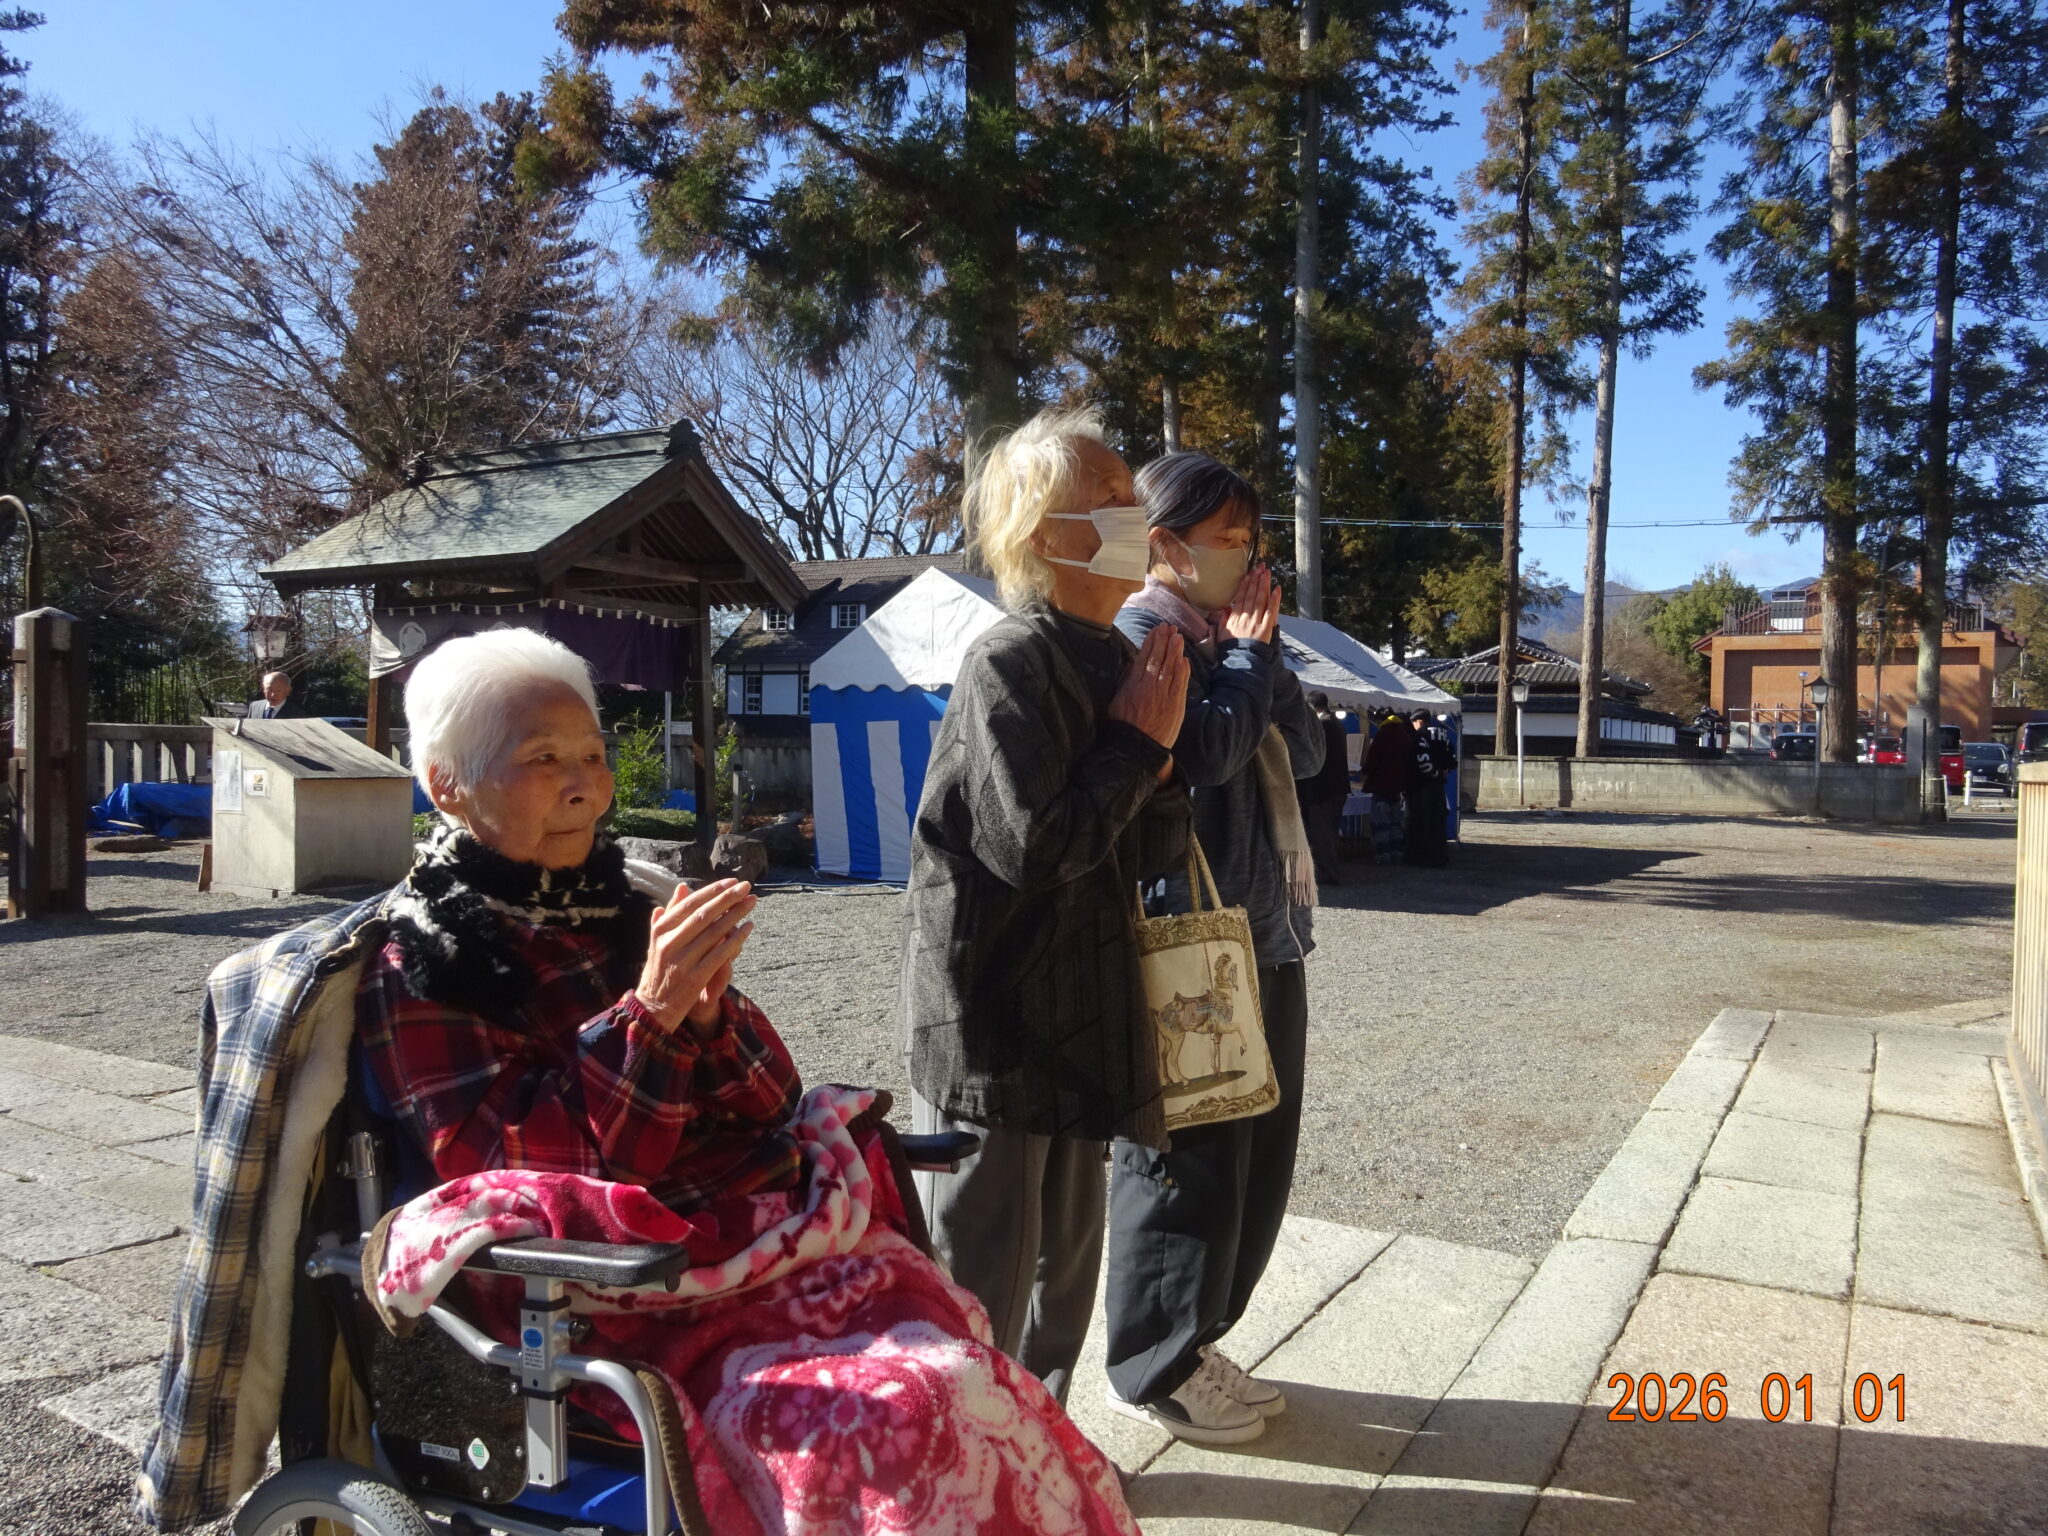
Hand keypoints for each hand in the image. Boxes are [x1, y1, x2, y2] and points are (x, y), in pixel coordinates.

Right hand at [634, 879, 756, 1036]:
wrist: (653, 1009)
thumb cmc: (658, 971)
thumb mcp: (657, 941)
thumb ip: (670, 914)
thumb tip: (682, 886)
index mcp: (660, 932)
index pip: (689, 905)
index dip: (711, 891)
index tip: (730, 882)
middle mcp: (669, 944)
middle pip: (703, 915)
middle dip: (727, 898)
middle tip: (746, 886)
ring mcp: (682, 961)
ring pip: (714, 932)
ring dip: (735, 915)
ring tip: (751, 902)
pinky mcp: (695, 978)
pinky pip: (720, 954)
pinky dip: (735, 940)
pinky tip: (748, 928)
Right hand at [1108, 621, 1189, 750]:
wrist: (1135, 749)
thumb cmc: (1123, 727)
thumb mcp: (1115, 702)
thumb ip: (1124, 683)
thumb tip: (1131, 666)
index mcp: (1132, 685)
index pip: (1143, 658)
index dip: (1150, 643)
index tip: (1155, 631)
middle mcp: (1148, 687)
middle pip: (1158, 659)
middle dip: (1163, 641)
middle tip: (1168, 627)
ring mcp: (1163, 696)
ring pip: (1170, 668)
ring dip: (1174, 651)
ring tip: (1178, 636)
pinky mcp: (1175, 706)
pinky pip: (1180, 684)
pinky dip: (1183, 671)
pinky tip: (1184, 659)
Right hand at [1220, 565, 1281, 644]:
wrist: (1240, 661)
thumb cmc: (1231, 649)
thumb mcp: (1222, 633)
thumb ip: (1223, 619)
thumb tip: (1225, 607)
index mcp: (1234, 617)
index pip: (1240, 597)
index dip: (1245, 584)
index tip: (1249, 574)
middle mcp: (1245, 617)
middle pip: (1251, 594)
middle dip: (1256, 579)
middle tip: (1260, 567)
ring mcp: (1256, 621)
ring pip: (1260, 599)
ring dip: (1264, 585)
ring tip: (1267, 573)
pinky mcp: (1266, 627)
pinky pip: (1271, 610)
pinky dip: (1274, 599)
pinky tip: (1277, 588)